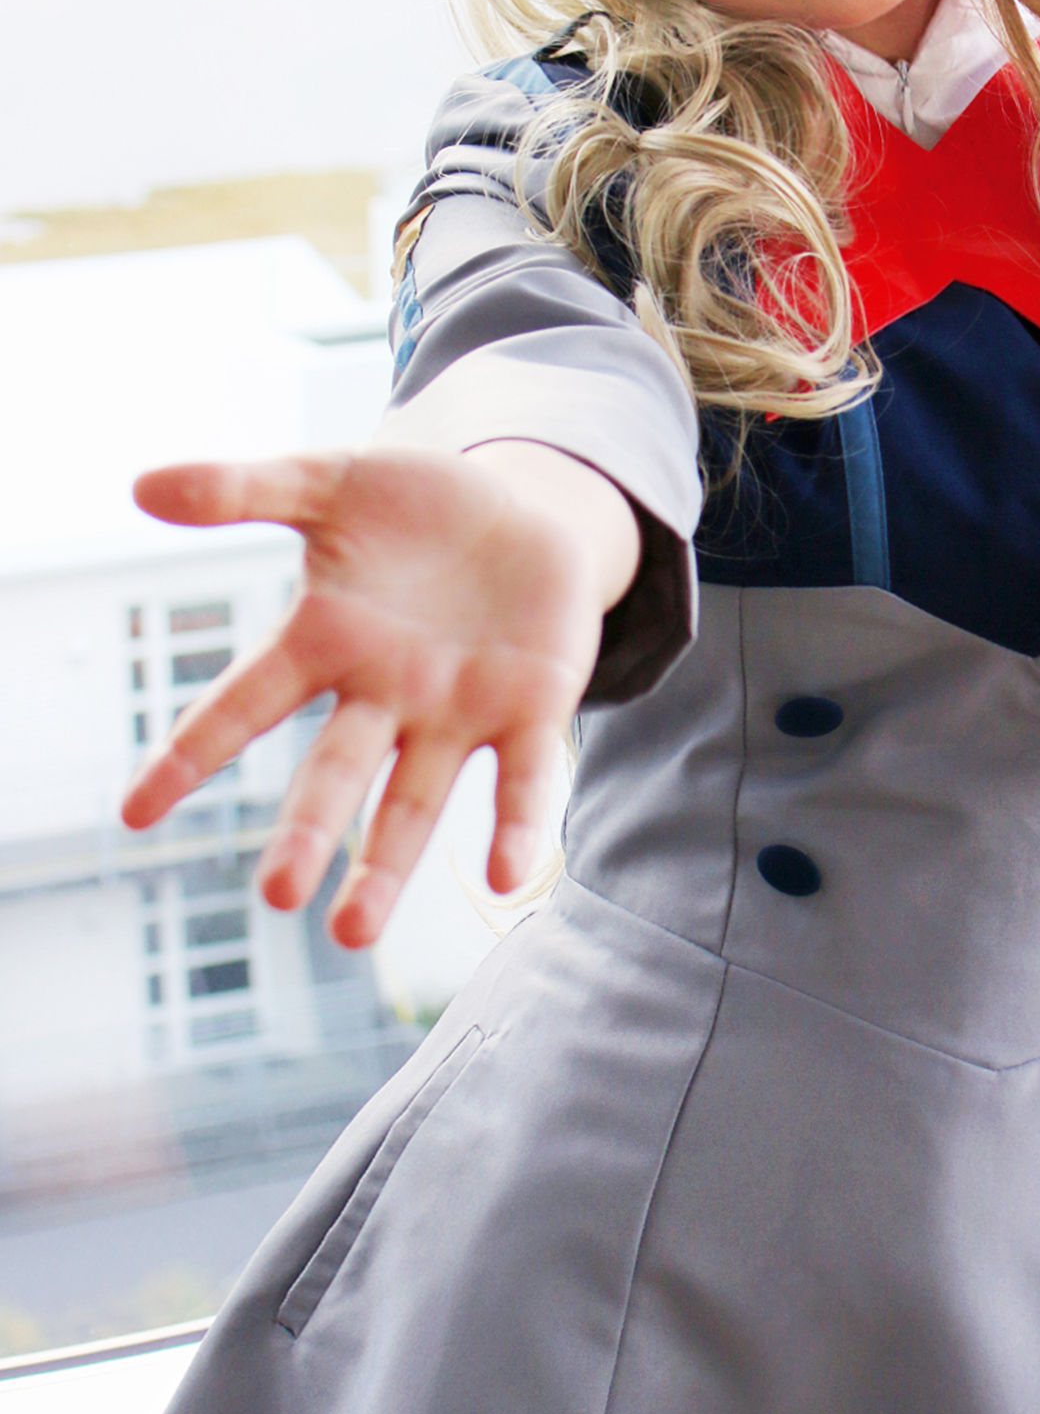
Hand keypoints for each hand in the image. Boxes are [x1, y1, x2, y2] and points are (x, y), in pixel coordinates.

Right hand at [123, 443, 640, 948]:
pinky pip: (524, 777)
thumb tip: (140, 485)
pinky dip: (515, 825)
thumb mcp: (331, 481)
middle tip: (278, 896)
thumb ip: (244, 488)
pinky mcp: (532, 709)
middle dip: (309, 833)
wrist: (526, 511)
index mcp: (326, 643)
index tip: (133, 815)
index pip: (243, 705)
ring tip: (353, 933)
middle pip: (335, 774)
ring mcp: (457, 712)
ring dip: (389, 866)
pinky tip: (508, 877)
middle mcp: (384, 696)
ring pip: (416, 801)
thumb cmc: (416, 505)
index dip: (190, 754)